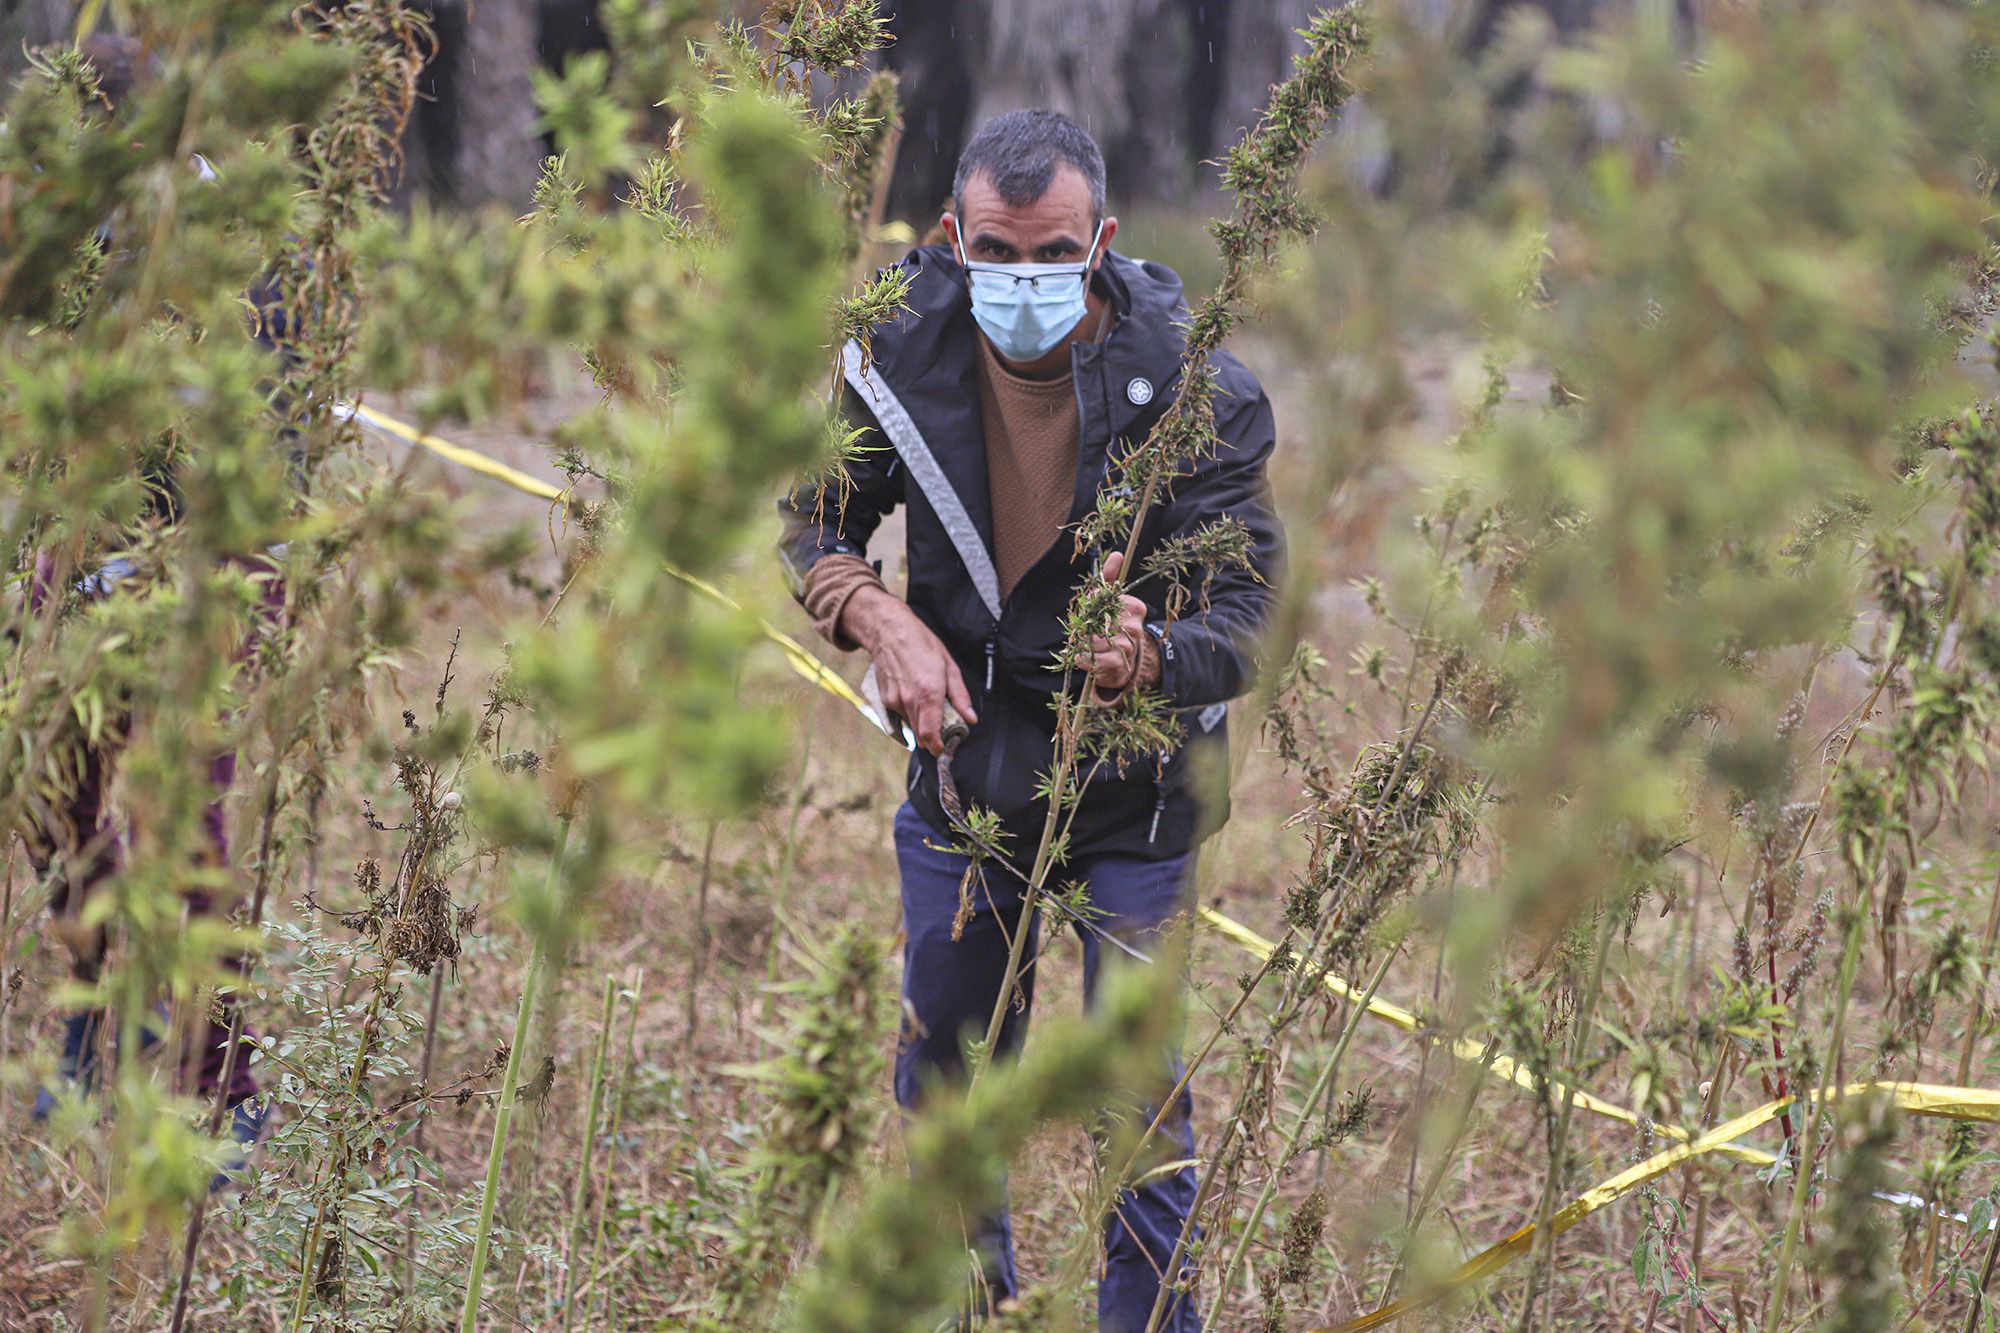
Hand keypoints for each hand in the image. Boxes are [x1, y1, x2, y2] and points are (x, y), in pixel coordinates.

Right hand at [840, 585, 976, 754]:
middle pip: (921, 734)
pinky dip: (910, 712)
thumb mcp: (949, 666)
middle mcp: (909, 700)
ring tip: (928, 704)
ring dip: (921, 723)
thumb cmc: (921, 644)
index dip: (937, 747)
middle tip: (943, 728)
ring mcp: (894, 701)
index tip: (944, 750)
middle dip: (933, 736)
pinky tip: (914, 695)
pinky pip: (901, 714)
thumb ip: (960, 696)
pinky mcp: (885, 699)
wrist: (890, 632)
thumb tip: (970, 717)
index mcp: (929, 692)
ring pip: (911, 725)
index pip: (930, 733)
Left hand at [1082, 552, 1157, 700]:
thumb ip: (1110, 577)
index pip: (1108, 601)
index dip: (1092, 606)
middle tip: (1081, 629)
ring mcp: (1130, 647)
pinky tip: (1081, 657)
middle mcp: (1136, 627)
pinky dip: (1085, 658)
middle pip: (1101, 620)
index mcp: (1136, 608)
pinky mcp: (1120, 664)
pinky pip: (1098, 659)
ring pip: (1099, 640)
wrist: (1117, 663)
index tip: (1089, 612)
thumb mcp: (1108, 600)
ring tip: (1082, 643)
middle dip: (1086, 625)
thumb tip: (1118, 554)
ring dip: (1085, 642)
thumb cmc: (1109, 626)